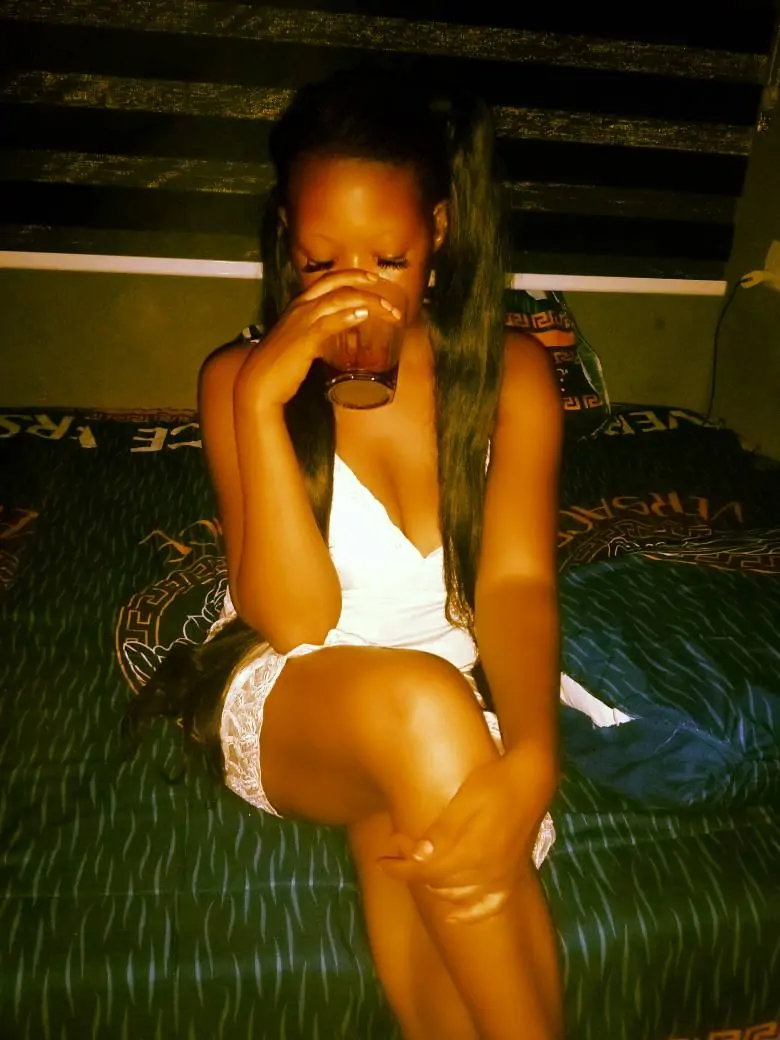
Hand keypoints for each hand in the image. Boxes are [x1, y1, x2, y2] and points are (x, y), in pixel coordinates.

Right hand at [234, 269, 404, 409]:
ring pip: (339, 300)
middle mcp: (300, 308)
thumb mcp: (301, 343)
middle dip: (361, 280)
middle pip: (335, 283)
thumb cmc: (279, 367)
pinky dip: (348, 316)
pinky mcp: (305, 339)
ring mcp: (302, 322)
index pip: (327, 281)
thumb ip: (319, 335)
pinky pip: (330, 322)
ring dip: (367, 301)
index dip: (350, 276)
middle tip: (382, 284)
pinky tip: (363, 315)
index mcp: (298, 306)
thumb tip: (340, 335)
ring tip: (388, 309)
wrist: (258, 383)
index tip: (371, 279)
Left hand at [378, 747, 557, 923]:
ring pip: (457, 895)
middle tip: (397, 850)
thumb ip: (442, 833)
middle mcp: (484, 874)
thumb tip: (417, 857)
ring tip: (419, 868)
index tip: (382, 861)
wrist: (532, 782)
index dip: (401, 868)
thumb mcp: (464, 801)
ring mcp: (499, 879)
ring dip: (434, 887)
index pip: (426, 871)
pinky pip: (489, 906)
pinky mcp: (511, 878)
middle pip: (438, 883)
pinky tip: (454, 915)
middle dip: (413, 870)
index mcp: (470, 854)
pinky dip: (470, 914)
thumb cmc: (494, 785)